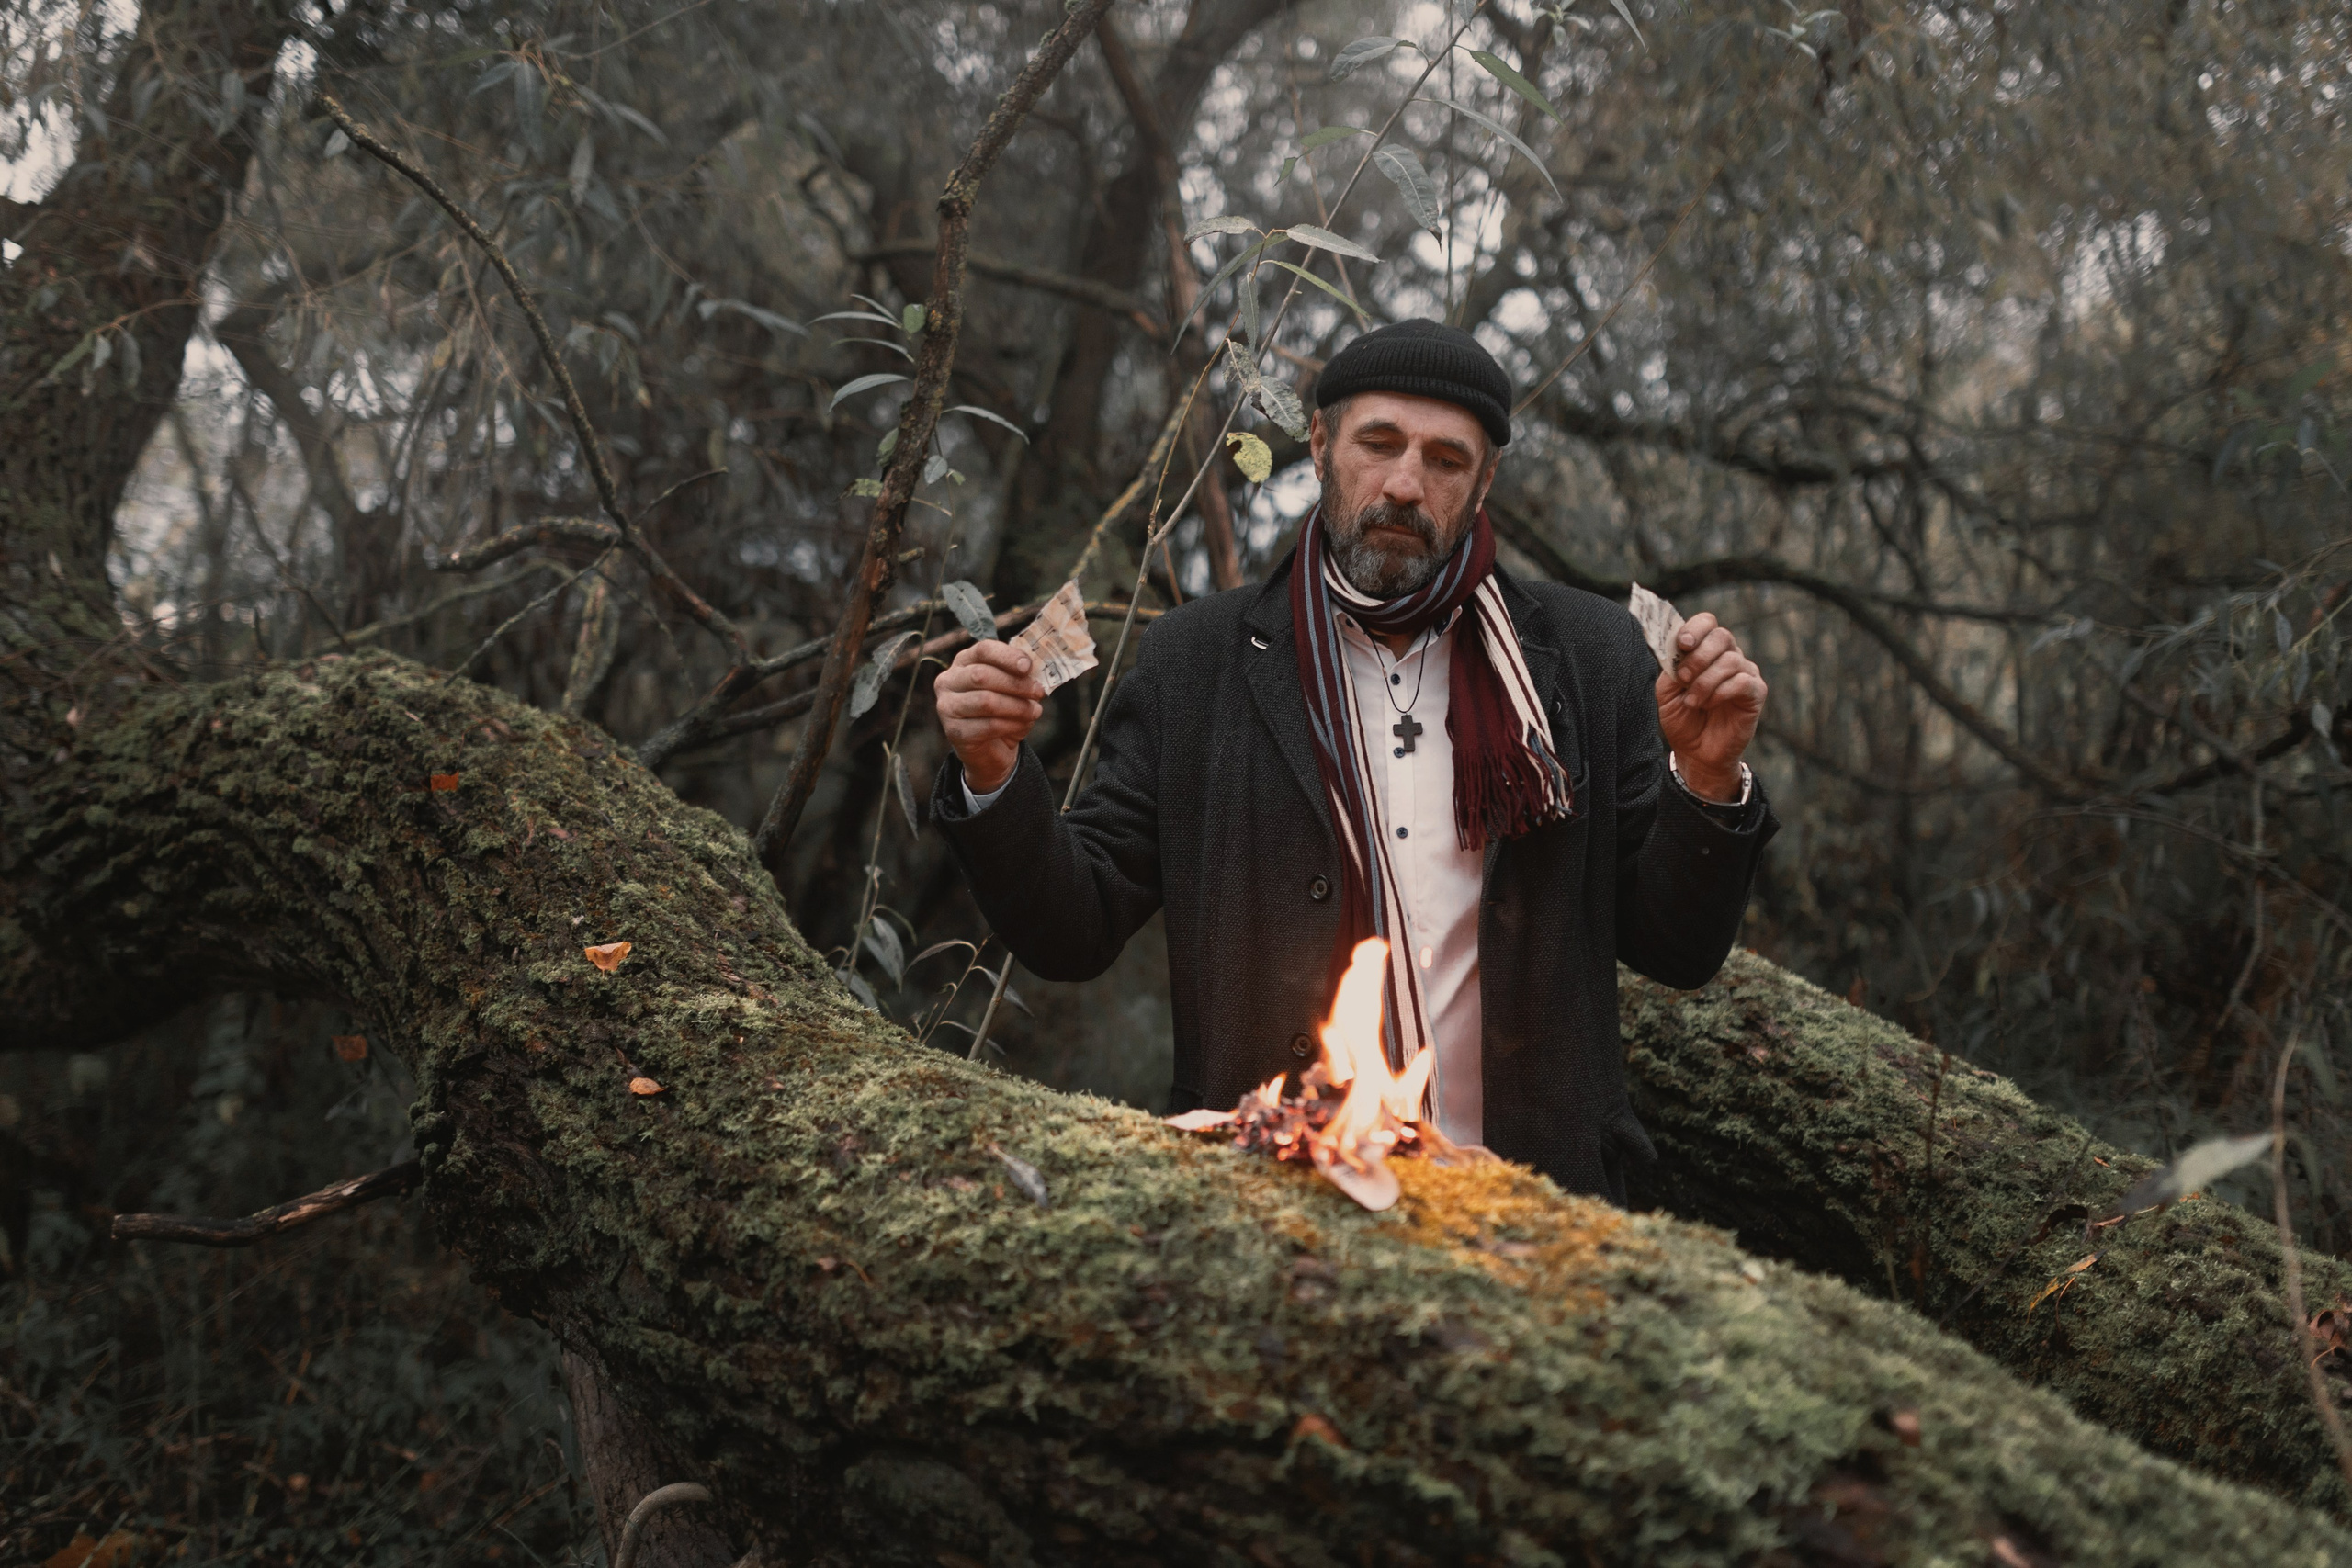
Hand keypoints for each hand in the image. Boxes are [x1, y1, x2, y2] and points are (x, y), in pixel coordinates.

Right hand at [934, 640, 1043, 794]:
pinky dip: (1012, 724)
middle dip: (1015, 684)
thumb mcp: (1013, 687)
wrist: (992, 749)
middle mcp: (948, 681)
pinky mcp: (954, 732)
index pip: (983, 650)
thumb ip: (1020, 674)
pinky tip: (1023, 724)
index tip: (1028, 666)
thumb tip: (1033, 668)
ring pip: (986, 701)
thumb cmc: (1003, 711)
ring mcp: (947, 707)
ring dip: (1017, 706)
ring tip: (1035, 711)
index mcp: (963, 662)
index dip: (1007, 656)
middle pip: (982, 675)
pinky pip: (988, 725)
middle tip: (1038, 692)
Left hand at [1653, 611, 1766, 801]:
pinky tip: (1709, 705)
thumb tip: (1676, 647)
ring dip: (1705, 681)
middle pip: (1721, 636)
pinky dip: (1720, 692)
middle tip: (1684, 678)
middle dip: (1698, 656)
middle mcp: (1728, 656)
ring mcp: (1745, 673)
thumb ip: (1671, 666)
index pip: (1707, 622)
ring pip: (1730, 660)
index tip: (1683, 644)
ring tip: (1693, 702)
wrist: (1696, 752)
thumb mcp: (1666, 691)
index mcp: (1705, 651)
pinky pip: (1742, 681)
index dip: (1695, 628)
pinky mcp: (1756, 692)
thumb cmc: (1682, 718)